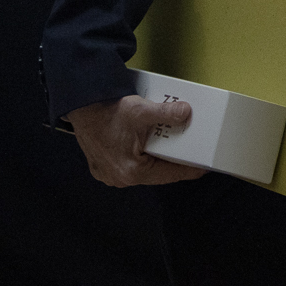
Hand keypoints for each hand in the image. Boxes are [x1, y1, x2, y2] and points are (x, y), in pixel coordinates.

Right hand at [65, 95, 207, 187]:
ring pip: (145, 170)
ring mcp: (110, 175)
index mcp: (132, 171)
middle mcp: (120, 178)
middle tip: (190, 152)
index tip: (204, 167)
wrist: (81, 107)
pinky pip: (131, 166)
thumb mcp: (141, 110)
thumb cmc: (106, 112)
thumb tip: (186, 113)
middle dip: (174, 162)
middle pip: (158, 173)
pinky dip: (142, 157)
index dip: (190, 169)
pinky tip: (151, 145)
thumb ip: (166, 113)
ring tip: (171, 146)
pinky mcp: (104, 167)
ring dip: (157, 159)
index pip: (171, 174)